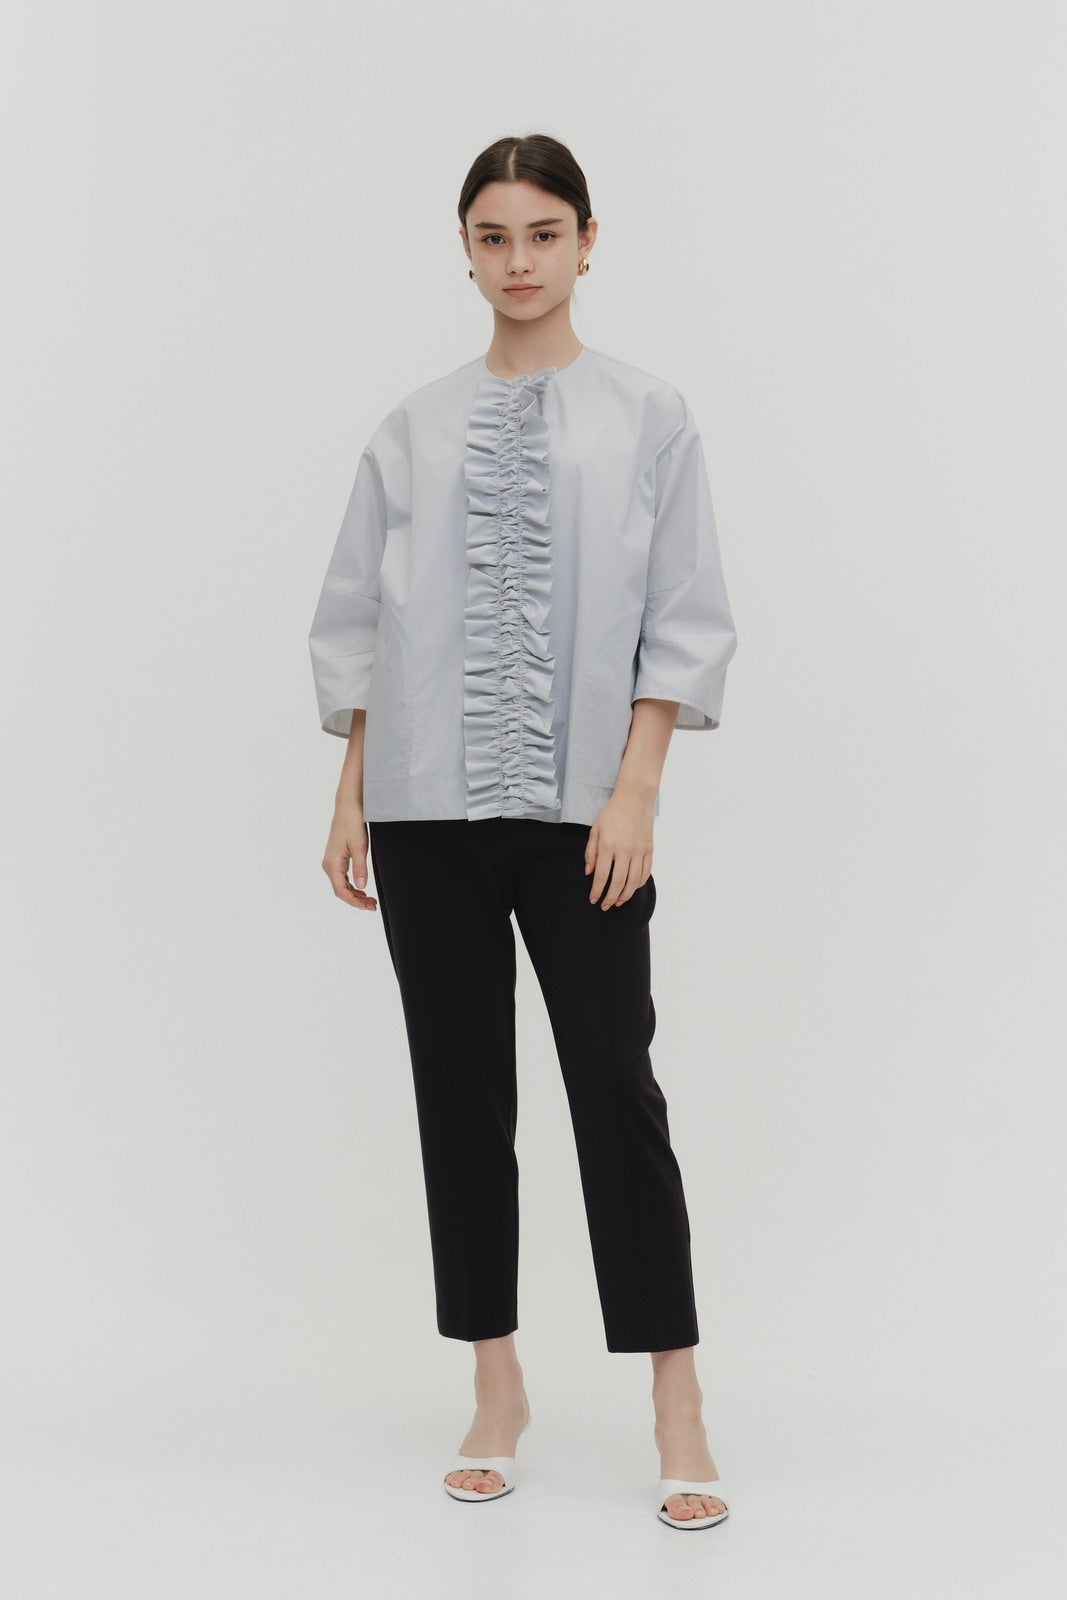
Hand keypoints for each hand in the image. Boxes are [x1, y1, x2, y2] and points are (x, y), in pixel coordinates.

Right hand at [322, 802, 377, 910]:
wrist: (348, 806)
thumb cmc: (352, 823)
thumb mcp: (360, 847)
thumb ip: (360, 868)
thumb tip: (361, 887)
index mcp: (332, 863)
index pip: (341, 891)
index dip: (355, 902)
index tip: (369, 907)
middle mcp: (328, 864)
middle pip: (341, 891)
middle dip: (357, 900)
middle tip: (373, 906)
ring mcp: (331, 862)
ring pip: (341, 885)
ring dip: (355, 894)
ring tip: (370, 900)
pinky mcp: (336, 858)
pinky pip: (342, 877)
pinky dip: (352, 885)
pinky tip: (362, 889)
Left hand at [585, 790, 654, 908]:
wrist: (635, 799)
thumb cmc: (612, 813)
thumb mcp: (595, 830)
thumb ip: (590, 852)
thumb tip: (589, 873)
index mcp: (608, 845)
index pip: (602, 876)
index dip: (597, 891)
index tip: (594, 900)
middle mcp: (624, 850)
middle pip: (618, 882)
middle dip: (611, 898)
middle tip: (605, 906)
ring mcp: (639, 851)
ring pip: (634, 881)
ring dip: (626, 895)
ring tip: (618, 902)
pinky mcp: (649, 849)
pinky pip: (645, 872)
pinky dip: (639, 884)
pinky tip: (632, 888)